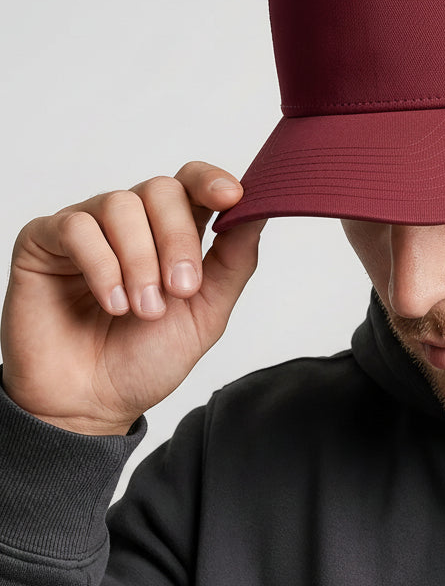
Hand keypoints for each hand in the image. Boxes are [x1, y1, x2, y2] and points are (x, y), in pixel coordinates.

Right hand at [0, 161, 265, 435]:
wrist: (92, 404)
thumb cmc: (147, 358)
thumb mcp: (207, 312)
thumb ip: (234, 262)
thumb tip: (258, 213)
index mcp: (173, 232)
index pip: (192, 182)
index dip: (212, 181)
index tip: (231, 197)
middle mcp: (132, 222)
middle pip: (162, 189)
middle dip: (178, 238)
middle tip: (181, 288)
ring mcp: (88, 227)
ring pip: (121, 205)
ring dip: (140, 260)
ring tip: (143, 309)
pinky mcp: (45, 240)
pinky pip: (77, 227)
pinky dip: (102, 266)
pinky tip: (113, 303)